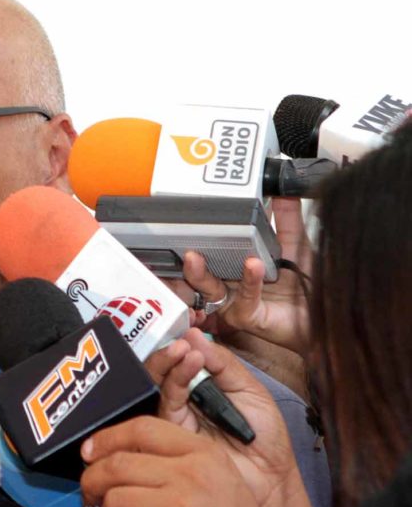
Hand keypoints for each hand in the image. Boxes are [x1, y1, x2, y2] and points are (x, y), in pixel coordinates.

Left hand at [80, 416, 272, 506]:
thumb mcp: (213, 476)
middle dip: (93, 481)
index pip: (143, 429)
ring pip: (115, 502)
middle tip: (91, 493)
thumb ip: (171, 459)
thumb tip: (106, 453)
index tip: (90, 451)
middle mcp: (193, 476)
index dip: (107, 438)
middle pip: (118, 465)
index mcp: (204, 454)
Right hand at [150, 332, 317, 506]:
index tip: (188, 328)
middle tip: (182, 340)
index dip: (182, 343)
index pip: (183, 360)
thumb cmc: (265, 440)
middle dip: (169, 351)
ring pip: (158, 383)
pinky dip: (175, 380)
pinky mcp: (170, 433)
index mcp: (205, 387)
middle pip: (164, 370)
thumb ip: (224, 363)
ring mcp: (177, 416)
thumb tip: (196, 336)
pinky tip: (189, 366)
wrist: (271, 478)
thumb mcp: (250, 389)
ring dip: (168, 362)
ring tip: (184, 349)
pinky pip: (165, 402)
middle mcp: (186, 400)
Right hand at [172, 198, 311, 354]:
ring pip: (209, 288)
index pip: (209, 251)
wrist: (325, 315)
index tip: (193, 219)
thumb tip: (283, 190)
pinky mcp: (247, 317)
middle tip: (182, 242)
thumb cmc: (307, 286)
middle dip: (187, 259)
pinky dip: (247, 281)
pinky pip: (243, 299)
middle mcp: (228, 286)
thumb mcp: (296, 246)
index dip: (198, 238)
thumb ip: (287, 219)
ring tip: (196, 257)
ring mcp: (234, 303)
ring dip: (199, 273)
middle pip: (199, 271)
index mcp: (234, 267)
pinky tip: (253, 265)